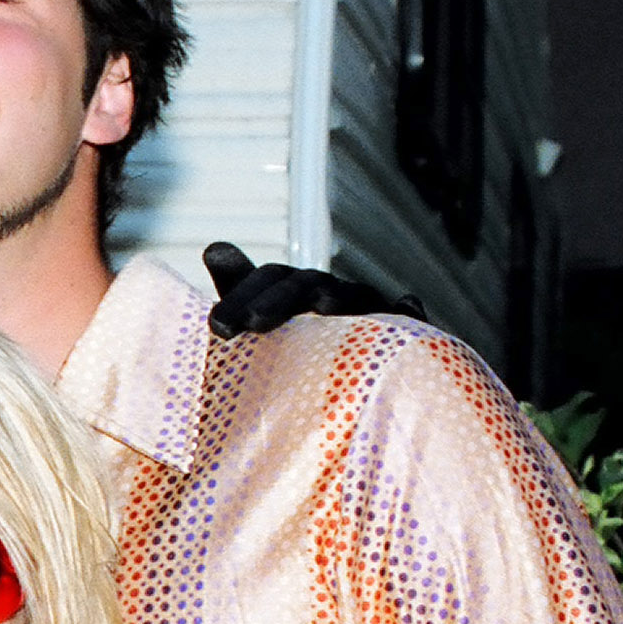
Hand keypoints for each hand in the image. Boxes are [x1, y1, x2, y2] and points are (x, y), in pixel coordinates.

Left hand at [203, 241, 425, 337]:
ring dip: (342, 297)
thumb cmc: (292, 344)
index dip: (245, 294)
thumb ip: (237, 290)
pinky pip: (408, 320)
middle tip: (248, 323)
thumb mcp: (258, 321)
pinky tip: (408, 305)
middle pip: (307, 285)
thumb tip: (214, 248)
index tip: (217, 326)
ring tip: (325, 305)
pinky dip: (408, 312)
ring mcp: (368, 309)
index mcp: (296, 289)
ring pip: (357, 296)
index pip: (271, 278)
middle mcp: (333, 293)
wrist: (344, 375)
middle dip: (278, 301)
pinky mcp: (401, 332)